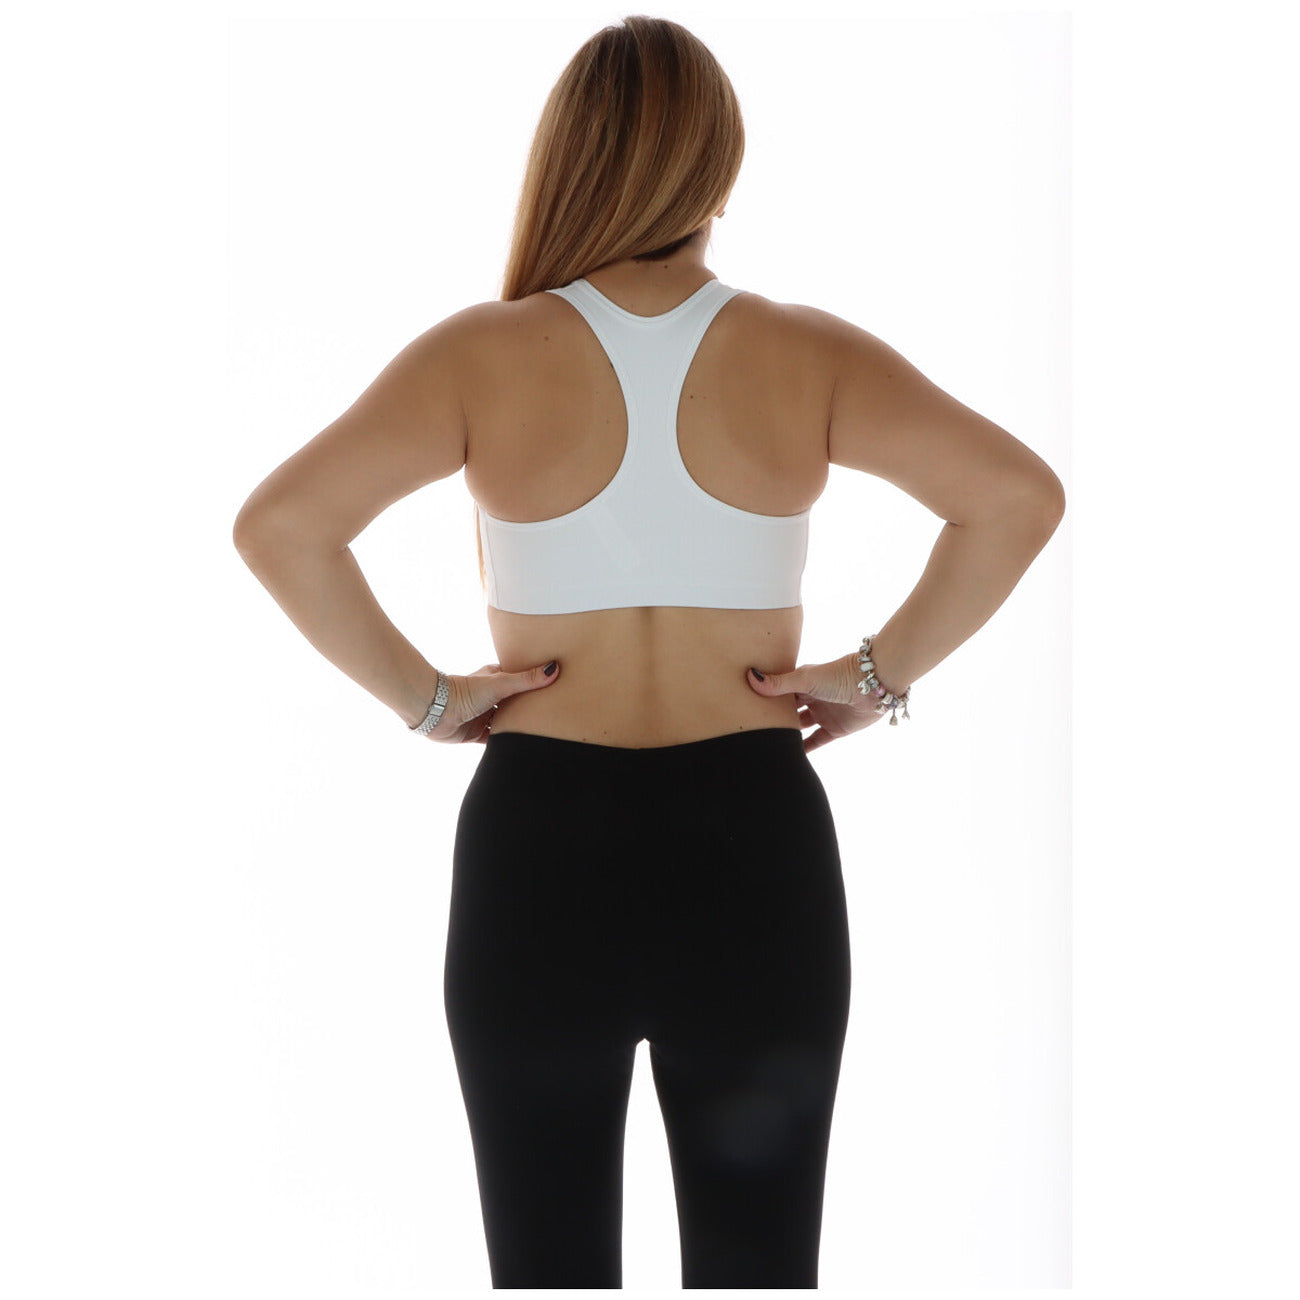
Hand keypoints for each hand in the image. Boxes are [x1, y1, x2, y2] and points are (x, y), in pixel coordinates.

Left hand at [420, 659, 559, 743]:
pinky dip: (505, 742)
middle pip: (514, 701)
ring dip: (517, 724)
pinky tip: (520, 745)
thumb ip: (527, 679)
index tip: (553, 683)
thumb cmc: (465, 691)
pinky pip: (495, 739)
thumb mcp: (501, 683)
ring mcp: (482, 715)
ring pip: (505, 720)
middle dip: (528, 705)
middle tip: (551, 709)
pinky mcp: (476, 734)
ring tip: (540, 728)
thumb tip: (554, 668)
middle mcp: (489, 696)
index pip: (518, 677)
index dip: (533, 680)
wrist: (436, 713)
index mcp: (494, 678)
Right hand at [746, 651, 889, 752]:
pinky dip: (804, 748)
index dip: (764, 696)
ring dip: (787, 733)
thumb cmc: (840, 675)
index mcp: (803, 681)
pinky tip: (790, 756)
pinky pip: (816, 741)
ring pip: (800, 726)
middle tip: (751, 726)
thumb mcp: (805, 679)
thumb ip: (779, 683)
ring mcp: (823, 714)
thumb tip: (751, 677)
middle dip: (774, 716)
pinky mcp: (835, 729)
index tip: (744, 704)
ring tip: (766, 742)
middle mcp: (812, 697)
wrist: (874, 687)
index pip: (779, 690)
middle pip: (788, 709)